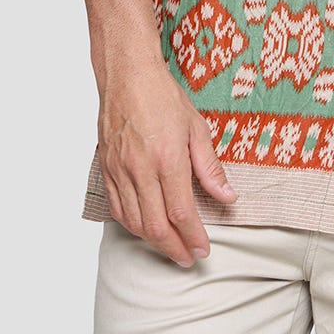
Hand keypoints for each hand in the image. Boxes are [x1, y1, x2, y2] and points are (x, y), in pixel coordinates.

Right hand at [98, 56, 238, 267]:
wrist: (126, 75)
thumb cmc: (162, 96)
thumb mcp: (196, 127)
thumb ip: (210, 167)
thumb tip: (227, 197)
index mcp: (167, 158)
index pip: (181, 212)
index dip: (193, 237)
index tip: (203, 250)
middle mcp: (140, 169)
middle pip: (155, 225)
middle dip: (174, 248)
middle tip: (188, 258)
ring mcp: (119, 170)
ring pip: (134, 222)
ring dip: (153, 241)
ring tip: (170, 247)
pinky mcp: (106, 168)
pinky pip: (117, 208)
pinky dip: (132, 225)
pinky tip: (145, 228)